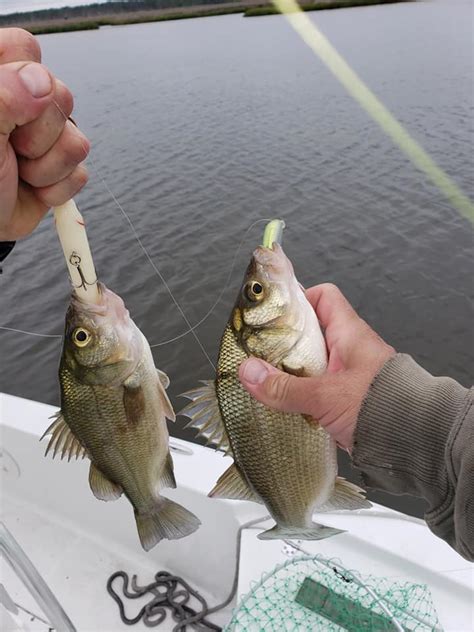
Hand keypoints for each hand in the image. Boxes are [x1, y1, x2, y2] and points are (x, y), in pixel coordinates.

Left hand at [0, 28, 89, 240]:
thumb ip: (6, 96)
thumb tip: (43, 81)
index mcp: (0, 81)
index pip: (26, 47)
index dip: (21, 76)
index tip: (2, 107)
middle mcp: (24, 105)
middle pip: (62, 97)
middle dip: (37, 134)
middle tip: (8, 147)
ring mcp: (45, 138)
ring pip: (77, 140)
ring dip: (45, 168)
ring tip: (17, 173)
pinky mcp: (60, 170)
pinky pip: (81, 173)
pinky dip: (55, 190)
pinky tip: (31, 190)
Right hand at [239, 283, 394, 449]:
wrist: (416, 442)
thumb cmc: (381, 405)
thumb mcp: (326, 396)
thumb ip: (285, 387)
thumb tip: (247, 372)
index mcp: (349, 333)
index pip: (323, 297)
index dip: (298, 298)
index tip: (272, 312)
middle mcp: (348, 349)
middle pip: (310, 332)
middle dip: (283, 341)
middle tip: (258, 351)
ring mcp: (347, 374)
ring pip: (311, 363)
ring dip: (289, 371)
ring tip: (263, 379)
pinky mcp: (346, 399)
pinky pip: (316, 388)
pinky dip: (299, 394)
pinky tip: (282, 404)